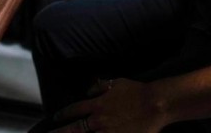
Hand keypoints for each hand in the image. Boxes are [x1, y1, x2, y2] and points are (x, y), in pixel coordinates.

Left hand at [49, 79, 166, 132]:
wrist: (154, 104)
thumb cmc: (137, 91)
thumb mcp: (116, 83)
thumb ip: (100, 86)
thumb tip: (89, 90)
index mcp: (97, 105)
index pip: (74, 110)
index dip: (63, 114)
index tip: (56, 118)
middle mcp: (99, 120)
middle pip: (75, 129)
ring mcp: (108, 132)